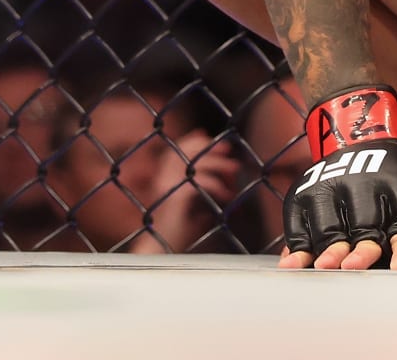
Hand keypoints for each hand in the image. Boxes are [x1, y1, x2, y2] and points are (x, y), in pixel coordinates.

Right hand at [134, 129, 243, 253]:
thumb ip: (204, 185)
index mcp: (163, 177)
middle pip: (188, 151)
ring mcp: (167, 188)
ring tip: (234, 176)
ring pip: (198, 164)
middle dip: (213, 150)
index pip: (179, 148)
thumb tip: (227, 168)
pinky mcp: (175, 200)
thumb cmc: (180, 231)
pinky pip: (201, 183)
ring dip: (220, 167)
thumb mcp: (194, 203)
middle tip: (231, 156)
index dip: (199, 142)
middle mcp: (162, 179)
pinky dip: (219, 187)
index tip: (221, 146)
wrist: (163, 254)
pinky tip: (228, 197)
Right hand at [278, 85, 396, 270]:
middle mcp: (368, 193)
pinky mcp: (308, 194)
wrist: (363, 132)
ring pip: (330, 227)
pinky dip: (296, 245)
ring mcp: (335, 191)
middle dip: (357, 250)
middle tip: (350, 268)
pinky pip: (300, 223)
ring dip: (325, 249)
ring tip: (320, 268)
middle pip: (364, 229)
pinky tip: (292, 264)